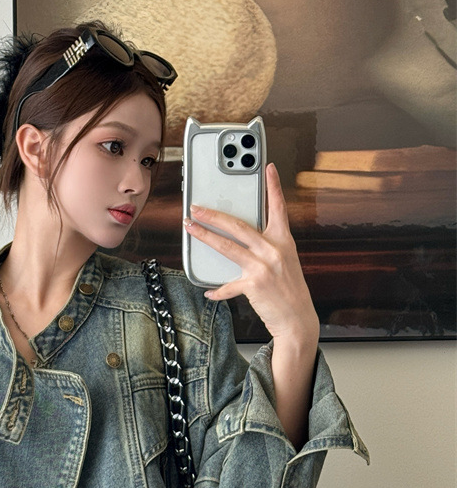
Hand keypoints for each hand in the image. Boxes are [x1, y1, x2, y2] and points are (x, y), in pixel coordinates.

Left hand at [183, 163, 318, 345]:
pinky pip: (228, 284)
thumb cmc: (290, 290)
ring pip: (227, 246)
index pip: (278, 207)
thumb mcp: (285, 261)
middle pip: (238, 225)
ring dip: (205, 236)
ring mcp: (263, 266)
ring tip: (190, 228)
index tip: (267, 167)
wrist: (298, 319)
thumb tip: (241, 239)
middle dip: (214, 214)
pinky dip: (217, 289)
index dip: (273, 186)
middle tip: (197, 206)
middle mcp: (274, 250)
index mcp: (284, 240)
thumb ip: (266, 247)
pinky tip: (209, 290)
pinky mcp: (254, 284)